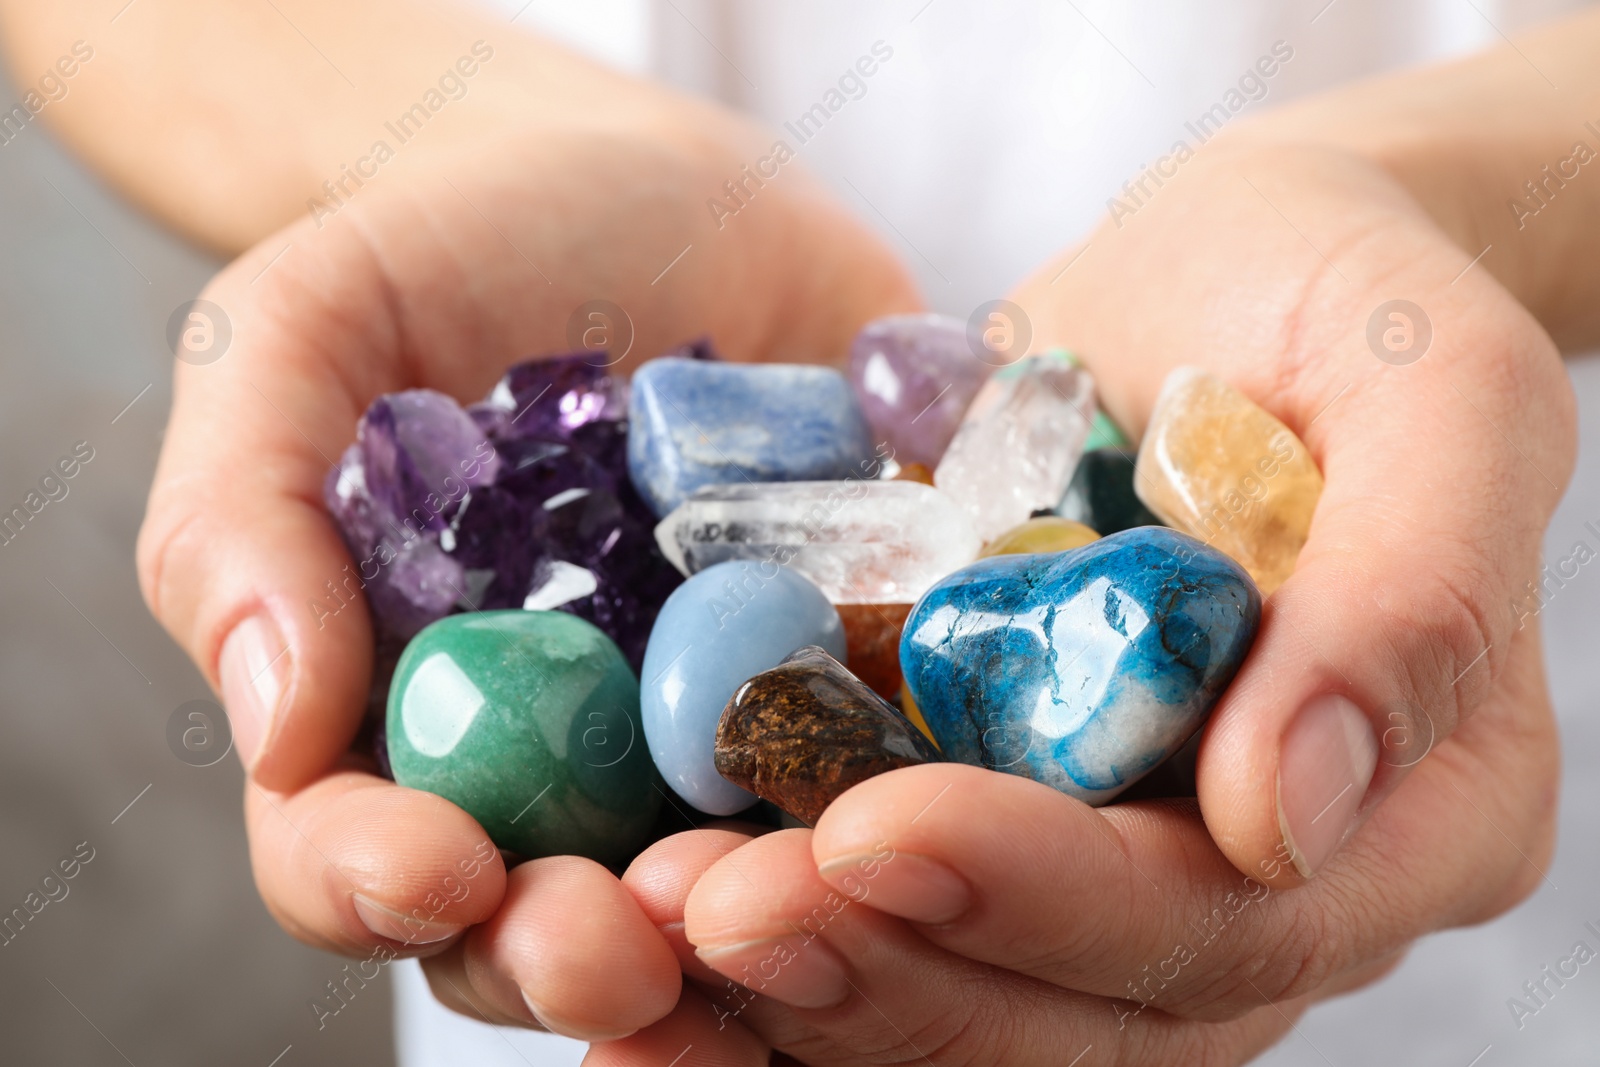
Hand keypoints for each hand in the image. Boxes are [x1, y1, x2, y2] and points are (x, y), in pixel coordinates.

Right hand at [135, 87, 915, 1036]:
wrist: (651, 181)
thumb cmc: (446, 251)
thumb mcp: (296, 334)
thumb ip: (240, 513)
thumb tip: (280, 730)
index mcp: (408, 716)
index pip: (358, 856)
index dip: (378, 887)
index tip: (434, 868)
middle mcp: (566, 759)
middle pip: (555, 913)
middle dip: (580, 949)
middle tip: (621, 937)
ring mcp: (721, 725)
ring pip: (733, 875)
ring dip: (756, 911)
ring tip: (781, 883)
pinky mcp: (856, 663)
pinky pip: (890, 746)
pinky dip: (908, 775)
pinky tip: (927, 774)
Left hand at [584, 137, 1572, 1064]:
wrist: (1230, 273)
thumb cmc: (1358, 300)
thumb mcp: (1444, 387)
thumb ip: (1413, 595)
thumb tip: (1290, 812)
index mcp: (1412, 815)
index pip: (1230, 923)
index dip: (1052, 899)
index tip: (879, 831)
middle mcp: (1256, 877)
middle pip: (1078, 1012)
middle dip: (886, 967)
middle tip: (713, 907)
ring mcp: (1109, 851)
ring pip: (960, 996)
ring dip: (796, 979)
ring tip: (643, 918)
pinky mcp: (986, 795)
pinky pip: (876, 905)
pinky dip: (763, 924)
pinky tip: (640, 902)